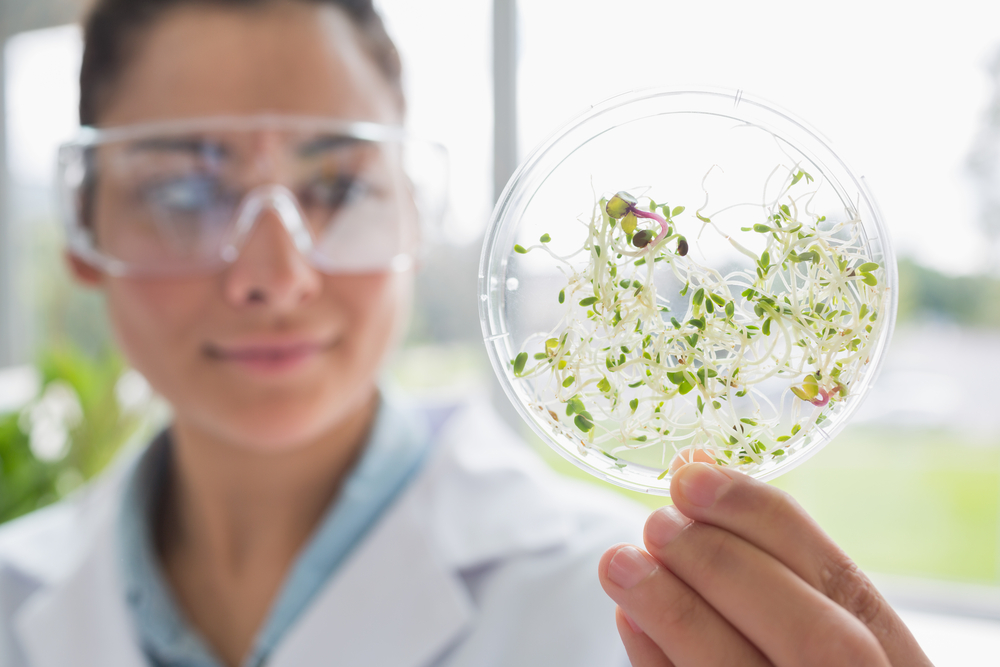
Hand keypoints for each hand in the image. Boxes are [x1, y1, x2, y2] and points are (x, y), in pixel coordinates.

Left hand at [598, 463, 932, 665]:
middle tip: (656, 524)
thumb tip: (698, 472)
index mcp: (899, 666)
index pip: (846, 585)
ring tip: (620, 562)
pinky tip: (629, 619)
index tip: (692, 479)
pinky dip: (657, 665)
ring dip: (676, 612)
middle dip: (723, 566)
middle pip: (813, 636)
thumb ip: (772, 564)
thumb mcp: (816, 623)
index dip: (763, 520)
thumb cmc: (801, 664)